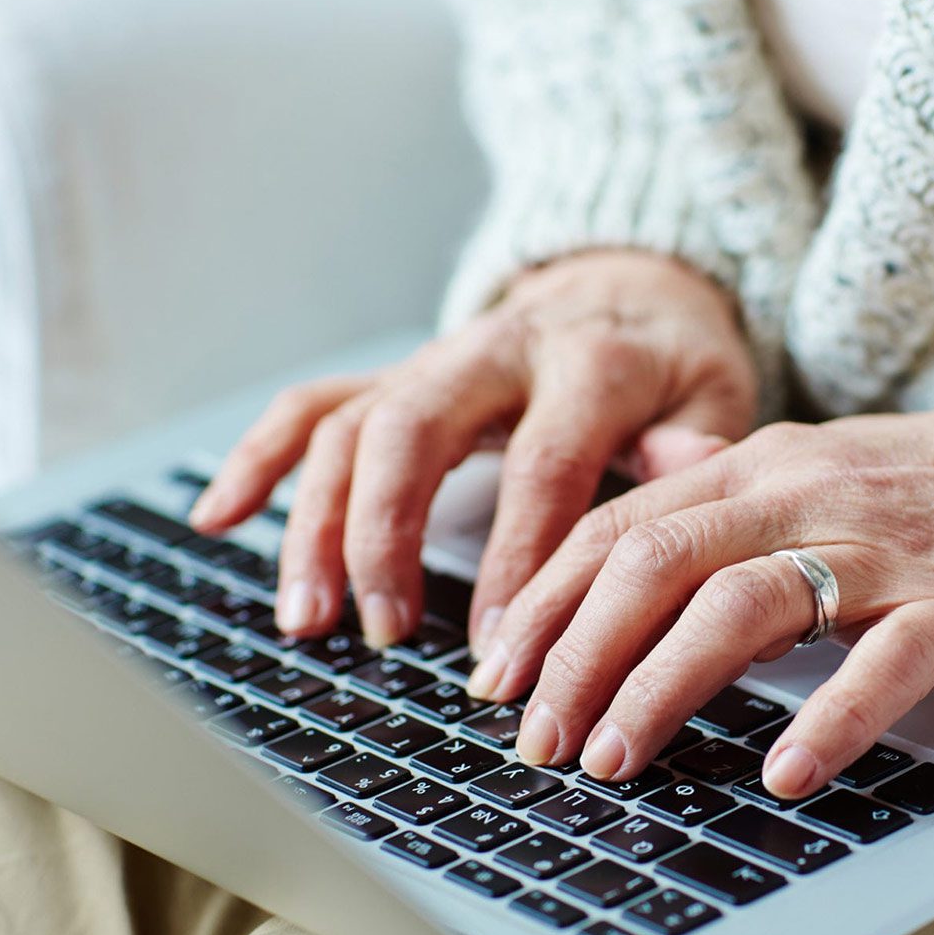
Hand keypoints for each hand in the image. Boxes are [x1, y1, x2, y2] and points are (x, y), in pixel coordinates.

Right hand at [188, 251, 756, 647]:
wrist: (635, 284)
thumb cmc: (676, 362)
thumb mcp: (716, 393)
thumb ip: (697, 438)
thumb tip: (692, 471)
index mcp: (590, 362)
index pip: (542, 464)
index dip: (516, 560)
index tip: (500, 650)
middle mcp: (500, 351)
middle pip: (414, 430)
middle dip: (386, 536)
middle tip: (386, 633)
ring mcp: (439, 359)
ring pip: (352, 424)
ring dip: (316, 523)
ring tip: (308, 619)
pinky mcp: (401, 373)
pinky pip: (314, 404)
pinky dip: (261, 458)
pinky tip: (218, 518)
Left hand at [471, 405, 933, 797]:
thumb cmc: (932, 488)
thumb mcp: (812, 462)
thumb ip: (722, 478)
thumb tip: (643, 474)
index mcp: (756, 469)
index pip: (620, 528)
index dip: (545, 601)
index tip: (496, 674)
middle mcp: (801, 497)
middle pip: (656, 565)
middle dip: (578, 655)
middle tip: (537, 738)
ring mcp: (878, 550)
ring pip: (742, 606)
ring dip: (663, 686)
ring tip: (616, 759)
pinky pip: (881, 661)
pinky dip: (828, 716)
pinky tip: (785, 771)